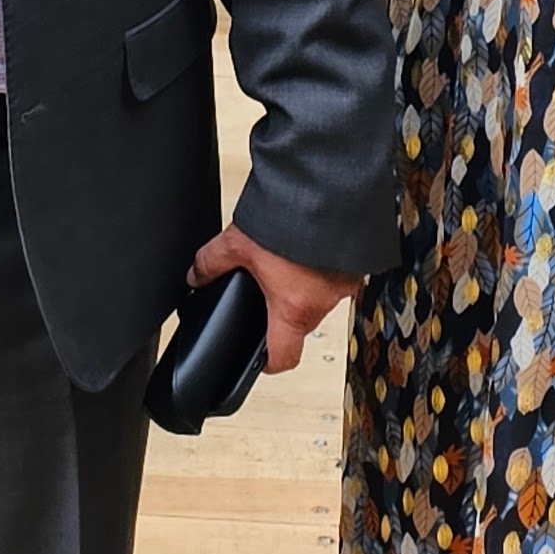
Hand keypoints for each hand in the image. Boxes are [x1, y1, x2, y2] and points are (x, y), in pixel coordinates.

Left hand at [186, 226, 356, 376]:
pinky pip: (337, 276)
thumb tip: (196, 275)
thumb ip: (212, 263)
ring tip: (287, 262)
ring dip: (305, 287)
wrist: (328, 190)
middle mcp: (324, 301)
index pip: (285, 357)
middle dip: (284, 311)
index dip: (268, 363)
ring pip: (321, 298)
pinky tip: (308, 247)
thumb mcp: (237, 243)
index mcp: (293, 308)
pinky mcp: (358, 262)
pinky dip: (323, 268)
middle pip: (301, 325)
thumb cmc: (289, 219)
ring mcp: (346, 283)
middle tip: (267, 291)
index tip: (260, 359)